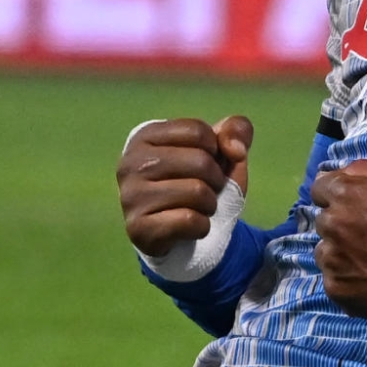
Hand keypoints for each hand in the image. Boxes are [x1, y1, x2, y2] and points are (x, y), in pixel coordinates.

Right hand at [119, 116, 250, 257]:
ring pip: (197, 192)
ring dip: (210, 204)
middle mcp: (130, 163)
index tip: (205, 164)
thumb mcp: (222, 152)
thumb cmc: (200, 184)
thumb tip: (234, 149)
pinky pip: (189, 220)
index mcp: (145, 136)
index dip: (215, 150)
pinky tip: (190, 227)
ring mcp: (130, 196)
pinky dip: (202, 226)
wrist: (183, 236)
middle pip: (200, 161)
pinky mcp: (137, 227)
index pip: (198, 132)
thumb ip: (236, 130)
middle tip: (206, 191)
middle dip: (216, 180)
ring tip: (198, 208)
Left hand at [311, 160, 366, 321]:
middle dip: (342, 224)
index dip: (338, 197)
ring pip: (326, 252)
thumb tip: (342, 173)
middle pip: (324, 222)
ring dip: (342, 253)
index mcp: (343, 193)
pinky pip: (335, 280)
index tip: (357, 207)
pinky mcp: (337, 289)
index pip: (320, 189)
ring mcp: (332, 260)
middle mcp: (331, 224)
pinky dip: (349, 279)